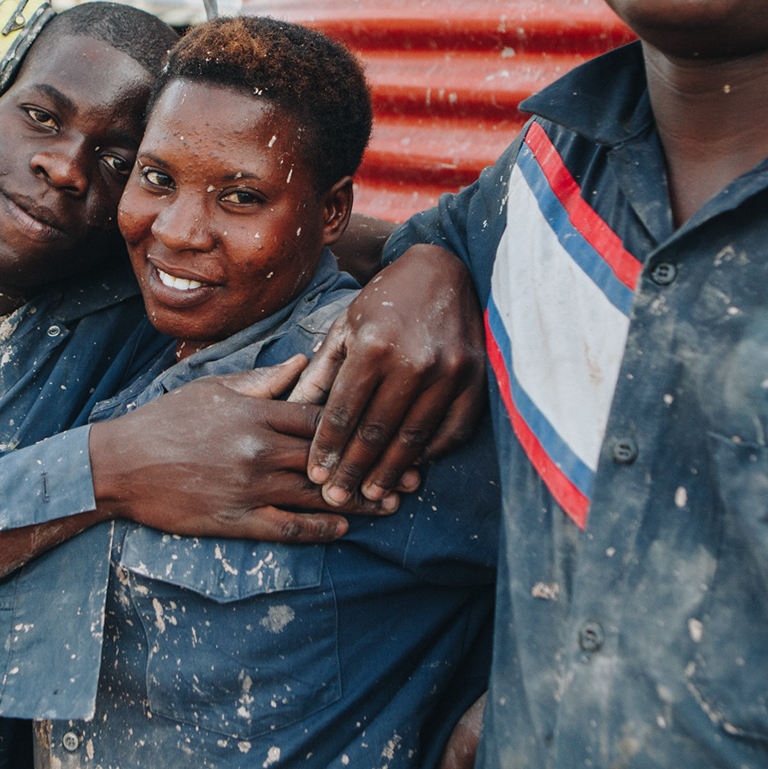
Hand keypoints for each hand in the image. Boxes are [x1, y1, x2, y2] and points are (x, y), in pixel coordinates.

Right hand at [90, 356, 395, 544]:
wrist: (121, 464)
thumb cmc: (166, 421)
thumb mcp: (214, 389)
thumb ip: (263, 379)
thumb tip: (304, 363)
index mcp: (256, 413)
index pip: (322, 419)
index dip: (361, 425)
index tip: (392, 428)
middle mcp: (259, 450)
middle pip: (329, 459)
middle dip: (374, 466)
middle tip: (413, 476)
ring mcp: (249, 487)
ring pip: (315, 495)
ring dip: (357, 501)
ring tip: (390, 505)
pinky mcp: (235, 520)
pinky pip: (286, 528)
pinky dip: (317, 528)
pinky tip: (342, 529)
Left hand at [293, 244, 485, 504]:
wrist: (444, 271)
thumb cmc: (386, 301)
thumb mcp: (345, 328)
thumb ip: (320, 372)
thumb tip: (292, 411)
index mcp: (373, 345)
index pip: (345, 411)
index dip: (327, 448)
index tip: (315, 475)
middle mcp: (413, 360)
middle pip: (377, 432)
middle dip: (353, 470)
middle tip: (336, 497)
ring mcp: (449, 371)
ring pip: (413, 438)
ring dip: (389, 473)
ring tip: (370, 495)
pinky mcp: (475, 379)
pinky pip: (451, 430)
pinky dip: (430, 453)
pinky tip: (410, 468)